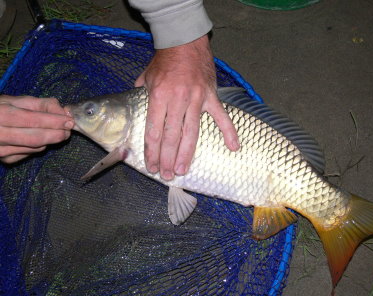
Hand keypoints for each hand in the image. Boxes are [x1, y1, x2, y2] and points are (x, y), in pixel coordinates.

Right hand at [0, 95, 73, 163]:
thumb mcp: (17, 101)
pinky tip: (40, 139)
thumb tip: (63, 112)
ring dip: (51, 140)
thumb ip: (41, 104)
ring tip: (59, 132)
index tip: (69, 121)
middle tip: (69, 129)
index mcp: (1, 114)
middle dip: (57, 134)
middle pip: (35, 138)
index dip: (54, 121)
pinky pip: (30, 153)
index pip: (32, 120)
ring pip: (35, 147)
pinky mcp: (5, 159)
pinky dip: (40, 146)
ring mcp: (0, 149)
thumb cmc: (1, 109)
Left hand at [135, 34, 239, 180]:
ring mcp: (196, 99)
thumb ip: (141, 96)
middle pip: (171, 136)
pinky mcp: (211, 96)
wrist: (184, 41)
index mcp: (159, 96)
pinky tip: (234, 147)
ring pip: (192, 133)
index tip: (152, 166)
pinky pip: (222, 117)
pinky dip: (229, 132)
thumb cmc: (164, 60)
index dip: (152, 151)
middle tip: (166, 175)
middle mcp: (177, 100)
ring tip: (182, 170)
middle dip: (167, 158)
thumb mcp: (146, 77)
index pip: (154, 131)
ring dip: (186, 154)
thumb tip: (136, 112)